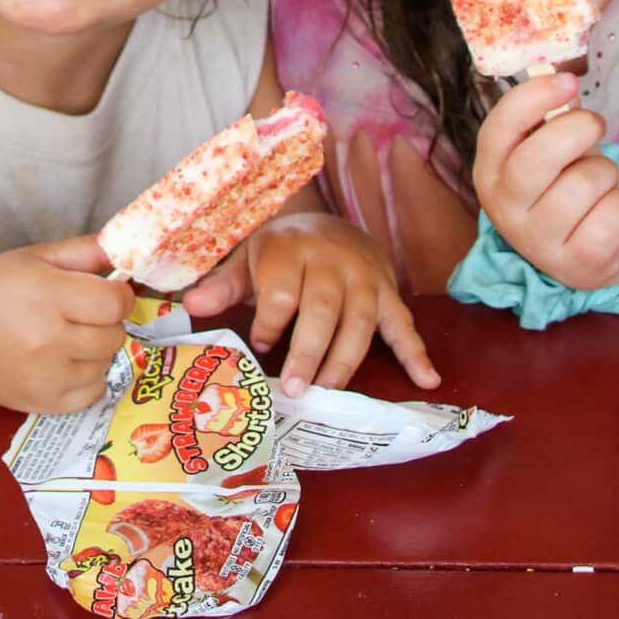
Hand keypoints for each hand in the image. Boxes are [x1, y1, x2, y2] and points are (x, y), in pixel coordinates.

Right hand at [0, 235, 132, 414]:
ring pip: (106, 363)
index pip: (115, 303)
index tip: (106, 293)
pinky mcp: (44, 404)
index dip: (118, 295)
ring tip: (65, 337)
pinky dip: (87, 377)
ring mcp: (47, 377)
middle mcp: (49, 340)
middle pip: (114, 334)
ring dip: (95, 350)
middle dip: (105, 321)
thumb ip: (83, 252)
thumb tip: (126, 253)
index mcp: (47, 296)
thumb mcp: (33, 257)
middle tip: (79, 314)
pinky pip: (93, 392)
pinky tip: (64, 362)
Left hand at [180, 213, 438, 393]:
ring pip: (360, 322)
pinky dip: (416, 353)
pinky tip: (427, 379)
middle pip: (321, 308)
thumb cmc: (280, 252)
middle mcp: (331, 261)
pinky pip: (404, 324)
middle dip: (308, 351)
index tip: (258, 343)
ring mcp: (365, 278)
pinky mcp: (389, 293)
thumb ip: (223, 285)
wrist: (326, 224)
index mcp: (290, 249)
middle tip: (296, 389)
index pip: (281, 291)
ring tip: (328, 393)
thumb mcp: (248, 259)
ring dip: (345, 361)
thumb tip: (191, 304)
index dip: (269, 323)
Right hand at [471, 71, 618, 291]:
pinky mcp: (578, 263)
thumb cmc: (566, 190)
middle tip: (595, 125)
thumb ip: (551, 119)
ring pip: (585, 182)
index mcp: (491, 173)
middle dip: (578, 130)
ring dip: (606, 172)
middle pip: (537, 158)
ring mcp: (539, 240)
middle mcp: (505, 209)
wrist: (591, 257)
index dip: (531, 99)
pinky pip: (613, 212)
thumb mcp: (550, 152)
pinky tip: (610, 215)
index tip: (568, 81)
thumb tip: (559, 79)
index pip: (497, 130)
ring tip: (601, 183)